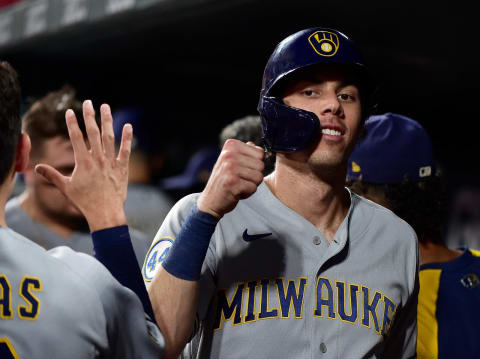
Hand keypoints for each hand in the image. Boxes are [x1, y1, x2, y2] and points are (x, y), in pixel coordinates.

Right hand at [35, 100, 131, 231]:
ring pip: (109, 137)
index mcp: (83, 162)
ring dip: (107, 121)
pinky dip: (127, 138)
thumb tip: (37, 168)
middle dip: (89, 116)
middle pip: (93, 132)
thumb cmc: (84, 201)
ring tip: (106, 107)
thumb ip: (52, 175)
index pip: (76, 137)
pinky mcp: (122, 168)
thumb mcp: (66, 188)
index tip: (69, 112)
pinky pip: (126, 150)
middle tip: (88, 102)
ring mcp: (111, 162)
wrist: (105, 213)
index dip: (72, 123)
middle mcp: (98, 159)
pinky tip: (128, 126)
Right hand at [197, 139, 263, 217]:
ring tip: (238, 184)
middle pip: (260, 165)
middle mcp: (229, 155)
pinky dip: (247, 192)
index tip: (242, 168)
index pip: (260, 153)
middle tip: (239, 178)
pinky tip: (236, 192)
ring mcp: (230, 169)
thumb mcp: (231, 161)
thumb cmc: (224, 180)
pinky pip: (253, 188)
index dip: (254, 164)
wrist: (210, 200)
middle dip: (253, 175)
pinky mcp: (233, 183)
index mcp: (230, 146)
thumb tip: (258, 148)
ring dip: (251, 184)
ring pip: (258, 177)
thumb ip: (245, 153)